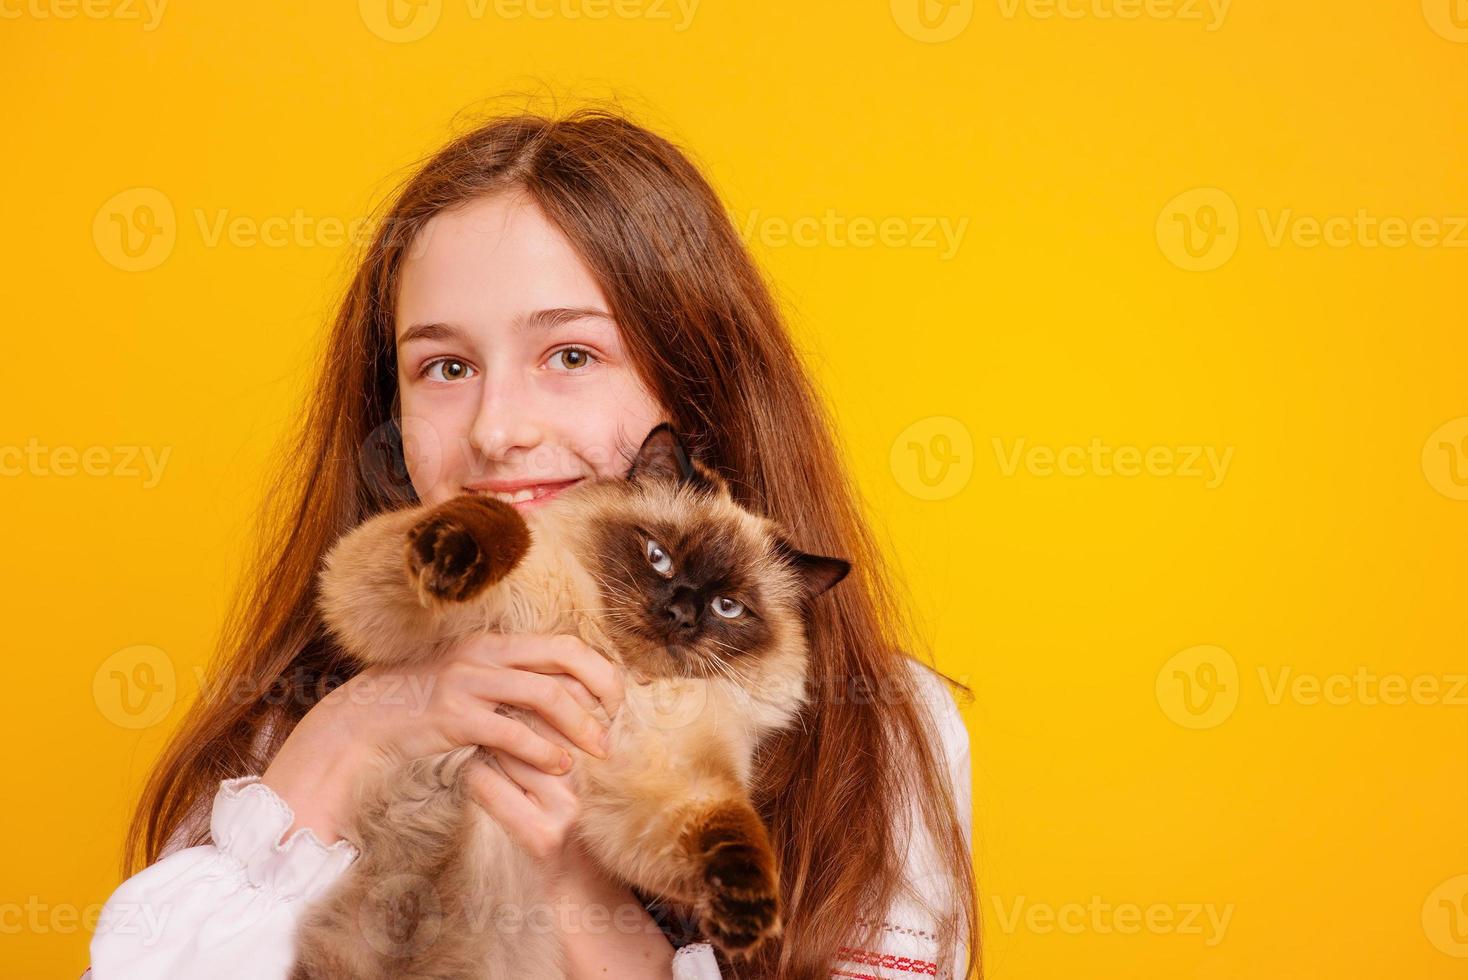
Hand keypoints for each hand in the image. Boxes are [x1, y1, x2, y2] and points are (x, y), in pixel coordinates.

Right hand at [262, 632, 622, 847]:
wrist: (364, 722)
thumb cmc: (426, 709)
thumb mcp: (473, 684)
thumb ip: (513, 684)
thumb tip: (567, 697)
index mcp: (495, 643)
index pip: (564, 644)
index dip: (600, 670)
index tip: (617, 701)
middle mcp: (485, 654)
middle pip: (564, 658)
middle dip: (601, 689)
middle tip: (616, 724)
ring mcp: (468, 682)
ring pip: (544, 694)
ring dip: (579, 725)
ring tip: (596, 750)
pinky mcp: (454, 716)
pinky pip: (510, 731)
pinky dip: (542, 750)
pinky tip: (558, 766)